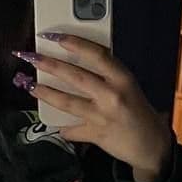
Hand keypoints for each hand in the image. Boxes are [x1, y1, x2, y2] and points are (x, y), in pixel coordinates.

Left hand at [14, 35, 171, 180]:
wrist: (151, 144)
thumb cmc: (137, 110)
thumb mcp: (127, 85)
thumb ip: (106, 74)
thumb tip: (75, 60)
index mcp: (122, 78)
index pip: (96, 54)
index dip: (74, 43)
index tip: (54, 36)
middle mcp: (112, 95)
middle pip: (75, 76)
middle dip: (50, 65)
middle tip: (31, 57)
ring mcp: (103, 116)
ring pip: (67, 102)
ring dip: (46, 93)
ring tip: (30, 86)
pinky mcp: (96, 135)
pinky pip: (72, 129)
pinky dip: (63, 127)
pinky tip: (57, 124)